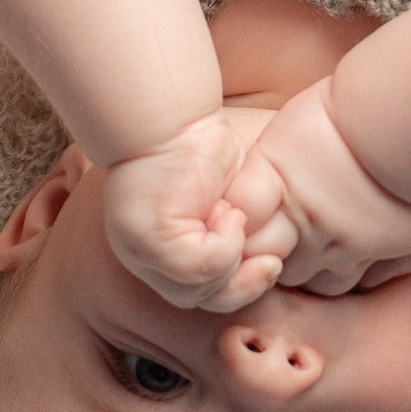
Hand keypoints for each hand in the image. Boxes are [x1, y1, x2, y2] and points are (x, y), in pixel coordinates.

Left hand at [100, 111, 277, 312]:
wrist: (166, 113)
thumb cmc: (196, 144)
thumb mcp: (222, 197)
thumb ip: (233, 230)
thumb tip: (265, 258)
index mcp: (154, 249)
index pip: (197, 291)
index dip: (237, 285)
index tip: (269, 262)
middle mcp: (139, 256)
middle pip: (197, 298)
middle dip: (242, 285)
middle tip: (271, 263)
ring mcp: (140, 251)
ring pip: (199, 288)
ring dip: (233, 257)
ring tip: (238, 217)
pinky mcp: (150, 240)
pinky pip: (200, 267)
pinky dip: (226, 245)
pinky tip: (230, 212)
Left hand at [224, 79, 410, 294]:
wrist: (408, 112)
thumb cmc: (344, 109)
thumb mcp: (284, 131)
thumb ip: (263, 174)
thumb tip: (242, 205)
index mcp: (282, 193)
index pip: (247, 242)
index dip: (245, 245)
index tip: (248, 235)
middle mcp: (315, 228)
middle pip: (287, 271)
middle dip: (285, 262)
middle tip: (291, 240)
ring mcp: (358, 244)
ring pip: (329, 286)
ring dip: (323, 271)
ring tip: (327, 245)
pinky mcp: (400, 247)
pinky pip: (375, 280)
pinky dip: (369, 272)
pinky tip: (366, 249)